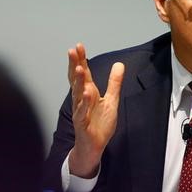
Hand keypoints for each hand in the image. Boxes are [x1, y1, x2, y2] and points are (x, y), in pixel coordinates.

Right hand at [67, 43, 124, 177]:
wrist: (93, 146)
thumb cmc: (99, 123)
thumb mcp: (111, 100)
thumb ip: (114, 83)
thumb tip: (119, 64)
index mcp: (88, 93)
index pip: (84, 73)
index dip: (81, 60)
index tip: (78, 46)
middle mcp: (81, 99)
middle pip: (77, 80)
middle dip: (75, 65)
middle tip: (73, 50)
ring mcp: (80, 111)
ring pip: (78, 94)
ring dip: (78, 81)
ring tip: (80, 68)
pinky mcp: (83, 123)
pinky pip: (83, 112)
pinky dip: (84, 103)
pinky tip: (87, 93)